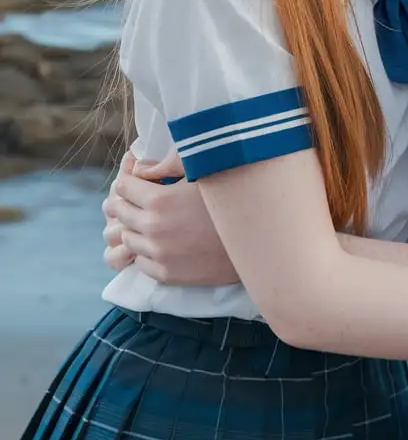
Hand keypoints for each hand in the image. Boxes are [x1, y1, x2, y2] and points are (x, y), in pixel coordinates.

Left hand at [101, 150, 238, 285]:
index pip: (122, 187)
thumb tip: (138, 166)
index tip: (142, 181)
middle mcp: (153, 228)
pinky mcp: (167, 274)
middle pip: (120, 213)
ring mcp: (158, 254)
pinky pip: (140, 262)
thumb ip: (167, 165)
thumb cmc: (229, 200)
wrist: (255, 241)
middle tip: (145, 199)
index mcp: (159, 200)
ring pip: (127, 238)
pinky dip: (147, 251)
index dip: (131, 181)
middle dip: (129, 202)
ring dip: (137, 228)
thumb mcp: (203, 173)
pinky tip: (164, 242)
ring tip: (155, 221)